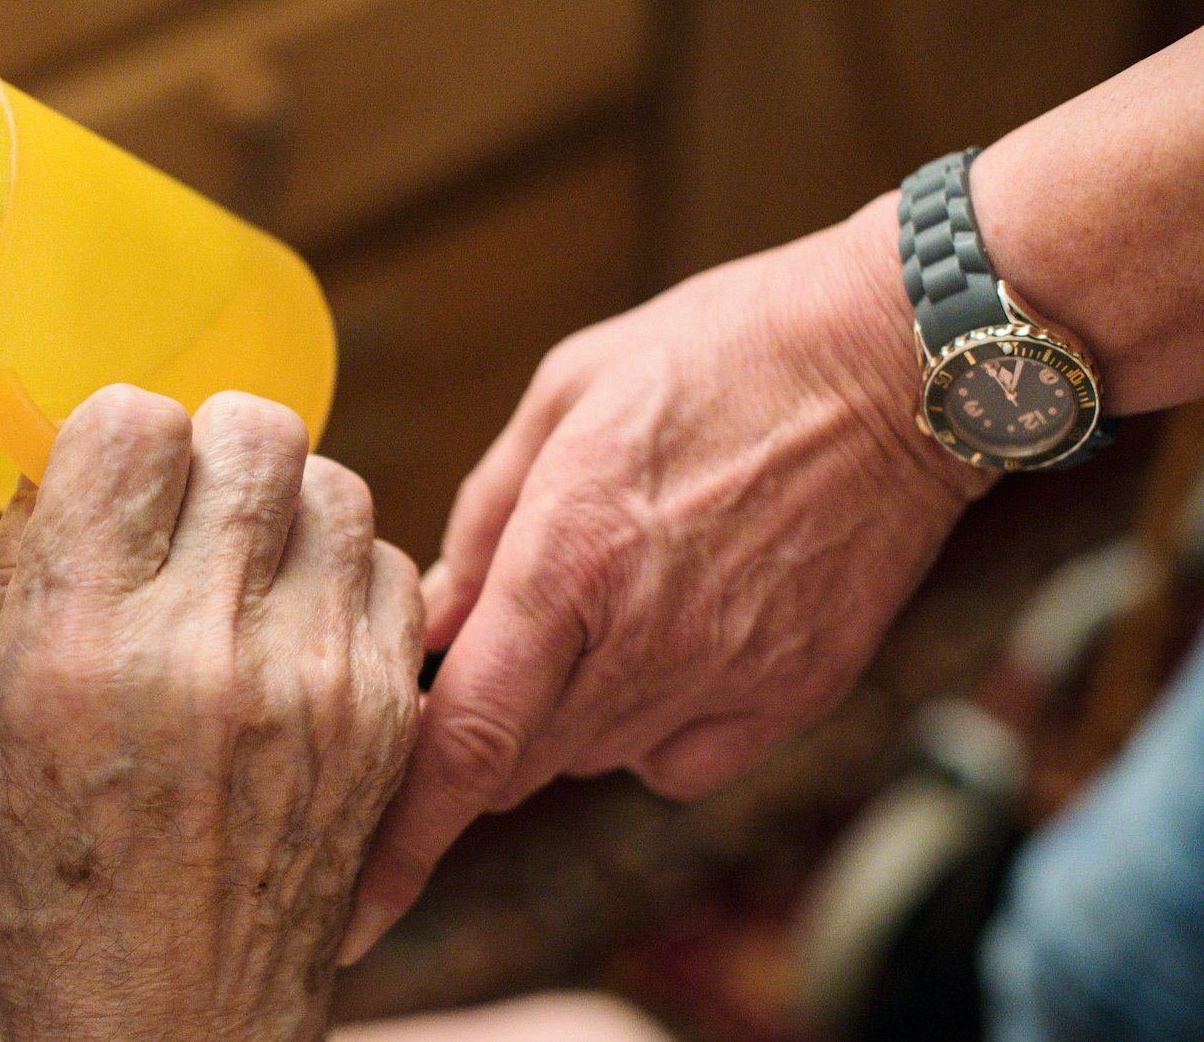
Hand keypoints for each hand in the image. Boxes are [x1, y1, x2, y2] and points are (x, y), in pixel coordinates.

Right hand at [0, 387, 421, 1040]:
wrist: (167, 1028)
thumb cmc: (33, 888)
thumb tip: (52, 481)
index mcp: (79, 643)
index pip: (134, 423)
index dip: (115, 434)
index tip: (109, 482)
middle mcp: (209, 649)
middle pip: (253, 430)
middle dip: (206, 452)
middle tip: (181, 511)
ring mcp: (316, 683)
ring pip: (337, 486)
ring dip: (282, 507)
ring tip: (241, 566)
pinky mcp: (387, 720)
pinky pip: (395, 570)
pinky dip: (344, 576)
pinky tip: (296, 626)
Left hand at [340, 195, 993, 962]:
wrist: (900, 360)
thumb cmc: (717, 353)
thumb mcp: (566, 396)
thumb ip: (482, 520)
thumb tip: (428, 623)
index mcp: (565, 562)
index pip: (464, 740)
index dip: (402, 834)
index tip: (358, 904)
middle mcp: (640, 642)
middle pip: (517, 760)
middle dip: (480, 723)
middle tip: (497, 637)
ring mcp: (724, 679)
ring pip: (591, 759)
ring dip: (563, 714)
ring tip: (603, 601)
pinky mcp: (792, 696)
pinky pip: (678, 764)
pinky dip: (650, 730)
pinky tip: (670, 642)